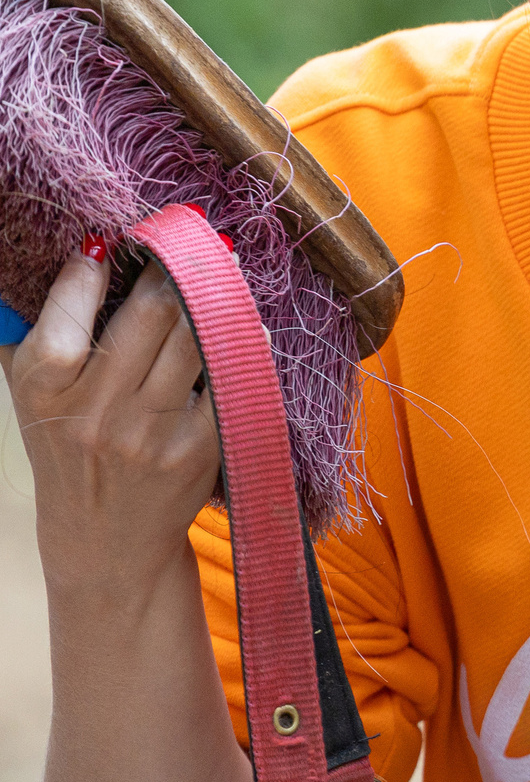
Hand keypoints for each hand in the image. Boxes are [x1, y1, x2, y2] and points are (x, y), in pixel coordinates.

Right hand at [2, 243, 218, 592]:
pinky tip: (245, 323)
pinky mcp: (200, 447)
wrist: (106, 539)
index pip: (69, 306)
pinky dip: (243, 342)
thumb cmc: (70, 451)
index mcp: (45, 386)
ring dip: (215, 294)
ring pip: (197, 336)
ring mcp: (152, 429)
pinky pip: (232, 377)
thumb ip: (39, 332)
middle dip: (172, 269)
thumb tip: (78, 259)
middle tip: (189, 244)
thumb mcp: (32, 397)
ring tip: (221, 268)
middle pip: (151, 312)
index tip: (116, 242)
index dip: (96, 266)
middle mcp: (97, 408)